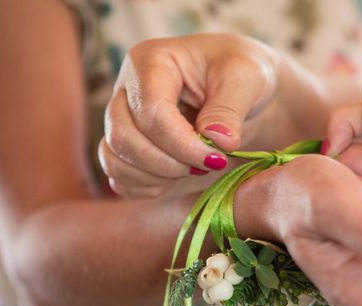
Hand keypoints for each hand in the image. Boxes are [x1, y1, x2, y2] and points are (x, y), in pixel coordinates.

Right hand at [100, 33, 325, 198]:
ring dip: (155, 177)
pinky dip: (145, 187)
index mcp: (150, 62)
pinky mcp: (125, 147)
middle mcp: (126, 90)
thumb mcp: (247, 78)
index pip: (151, 112)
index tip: (217, 159)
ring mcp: (120, 119)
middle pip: (123, 137)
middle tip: (207, 165)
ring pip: (114, 159)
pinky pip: (118, 176)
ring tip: (194, 169)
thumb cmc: (241, 74)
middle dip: (167, 163)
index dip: (182, 144)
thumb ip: (229, 108)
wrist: (240, 90)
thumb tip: (215, 141)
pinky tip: (176, 179)